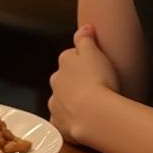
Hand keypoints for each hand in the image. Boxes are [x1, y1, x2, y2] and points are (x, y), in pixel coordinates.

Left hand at [48, 25, 119, 143]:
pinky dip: (69, 120)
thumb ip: (86, 38)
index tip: (96, 66)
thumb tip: (83, 27)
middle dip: (75, 81)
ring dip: (71, 100)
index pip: (71, 55)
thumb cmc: (98, 79)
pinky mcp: (58, 124)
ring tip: (90, 106)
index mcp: (65, 61)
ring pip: (62, 98)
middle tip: (95, 86)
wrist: (93, 115)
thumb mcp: (94, 51)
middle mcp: (56, 81)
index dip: (83, 60)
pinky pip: (62, 120)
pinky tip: (82, 122)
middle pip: (65, 77)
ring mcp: (55, 103)